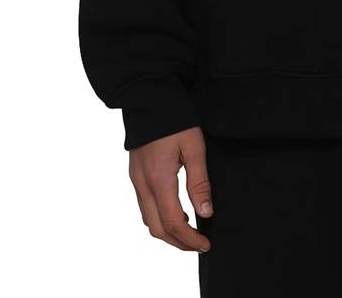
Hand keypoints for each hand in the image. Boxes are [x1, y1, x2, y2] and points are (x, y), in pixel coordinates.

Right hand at [128, 126, 212, 251]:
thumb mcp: (194, 147)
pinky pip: (145, 206)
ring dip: (167, 231)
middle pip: (157, 229)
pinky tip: (175, 211)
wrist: (148, 97)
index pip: (173, 223)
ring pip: (148, 219)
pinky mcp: (135, 174)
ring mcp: (136, 180)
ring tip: (190, 231)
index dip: (189, 239)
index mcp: (158, 180)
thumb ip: (199, 182)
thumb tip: (205, 213)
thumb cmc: (174, 119)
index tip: (205, 244)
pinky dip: (159, 217)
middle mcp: (143, 185)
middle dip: (178, 242)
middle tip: (199, 244)